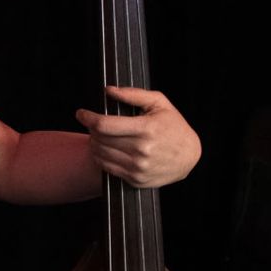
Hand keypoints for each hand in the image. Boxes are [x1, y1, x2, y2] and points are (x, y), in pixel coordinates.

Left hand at [75, 85, 201, 187]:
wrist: (189, 157)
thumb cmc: (174, 126)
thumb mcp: (159, 104)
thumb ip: (133, 95)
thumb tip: (109, 91)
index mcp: (146, 129)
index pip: (104, 125)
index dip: (87, 118)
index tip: (81, 114)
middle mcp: (141, 150)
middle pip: (99, 138)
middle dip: (91, 128)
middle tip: (94, 123)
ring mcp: (138, 167)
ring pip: (99, 153)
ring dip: (94, 142)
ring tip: (100, 135)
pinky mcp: (135, 179)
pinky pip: (106, 167)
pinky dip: (100, 156)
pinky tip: (105, 149)